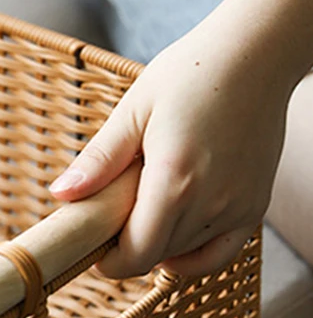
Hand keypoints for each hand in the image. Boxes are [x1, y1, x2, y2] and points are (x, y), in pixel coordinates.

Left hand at [49, 24, 291, 277]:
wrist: (255, 55)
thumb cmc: (189, 75)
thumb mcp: (133, 111)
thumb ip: (100, 160)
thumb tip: (60, 195)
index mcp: (175, 180)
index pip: (138, 253)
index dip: (110, 262)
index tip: (91, 250)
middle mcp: (213, 202)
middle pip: (159, 256)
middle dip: (127, 251)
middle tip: (106, 226)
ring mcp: (240, 206)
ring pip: (188, 256)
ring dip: (158, 249)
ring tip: (137, 216)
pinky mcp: (257, 204)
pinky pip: (224, 251)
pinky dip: (196, 256)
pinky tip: (173, 243)